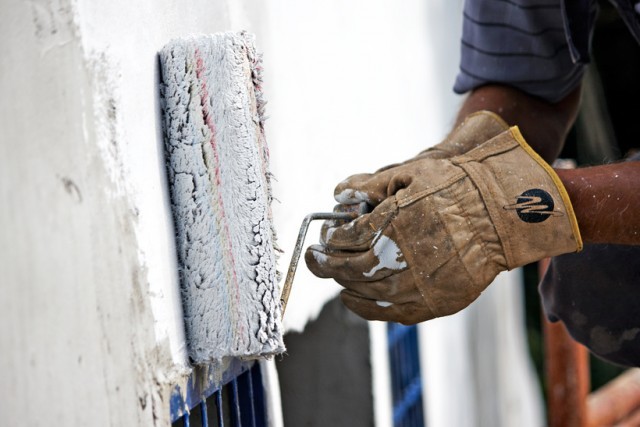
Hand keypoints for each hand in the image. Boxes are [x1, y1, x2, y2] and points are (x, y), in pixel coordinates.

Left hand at [305, 127, 581, 323]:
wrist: (504, 214)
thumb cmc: (458, 187)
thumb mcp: (412, 173)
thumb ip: (371, 186)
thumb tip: (338, 195)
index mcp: (393, 222)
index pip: (346, 238)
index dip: (330, 237)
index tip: (325, 235)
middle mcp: (402, 258)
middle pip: (349, 269)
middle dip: (325, 264)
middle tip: (315, 258)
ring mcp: (419, 285)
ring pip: (366, 294)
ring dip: (344, 286)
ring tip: (335, 277)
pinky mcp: (434, 302)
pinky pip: (391, 313)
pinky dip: (367, 308)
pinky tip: (356, 298)